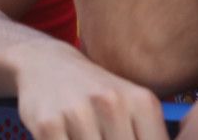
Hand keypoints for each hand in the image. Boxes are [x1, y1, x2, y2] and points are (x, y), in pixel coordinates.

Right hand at [14, 43, 168, 139]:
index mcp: (142, 102)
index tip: (128, 139)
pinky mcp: (48, 124)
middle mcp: (112, 103)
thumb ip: (150, 135)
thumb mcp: (133, 108)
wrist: (47, 64)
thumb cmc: (98, 95)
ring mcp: (78, 113)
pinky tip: (68, 137)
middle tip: (105, 136)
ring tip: (88, 135)